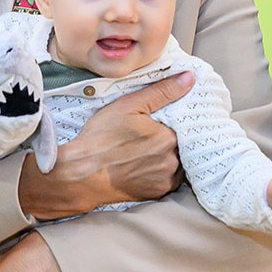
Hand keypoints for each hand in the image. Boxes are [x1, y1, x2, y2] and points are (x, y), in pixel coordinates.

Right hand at [18, 71, 190, 219]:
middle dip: (171, 137)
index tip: (162, 119)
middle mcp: (173, 161)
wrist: (82, 174)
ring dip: (168, 154)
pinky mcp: (158, 192)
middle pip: (182, 143)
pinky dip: (161, 170)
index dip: (175, 119)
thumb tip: (189, 78)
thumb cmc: (101, 139)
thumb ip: (162, 91)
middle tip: (150, 133)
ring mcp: (166, 179)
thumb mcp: (129, 106)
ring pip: (177, 161)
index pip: (186, 123)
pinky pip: (168, 178)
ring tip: (147, 148)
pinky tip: (144, 163)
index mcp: (169, 137)